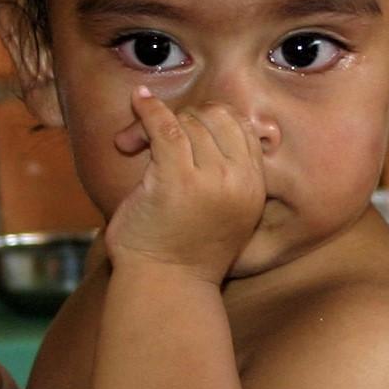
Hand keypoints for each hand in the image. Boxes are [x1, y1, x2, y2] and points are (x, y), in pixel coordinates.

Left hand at [102, 87, 265, 283]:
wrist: (165, 287)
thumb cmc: (187, 251)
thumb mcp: (227, 211)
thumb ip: (233, 174)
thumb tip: (251, 125)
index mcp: (255, 186)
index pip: (241, 126)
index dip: (210, 119)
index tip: (182, 131)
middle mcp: (240, 180)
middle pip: (216, 117)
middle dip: (184, 117)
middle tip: (153, 137)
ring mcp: (210, 180)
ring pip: (189, 122)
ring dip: (158, 123)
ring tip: (133, 142)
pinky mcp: (177, 180)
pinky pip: (164, 127)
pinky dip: (148, 110)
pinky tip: (138, 101)